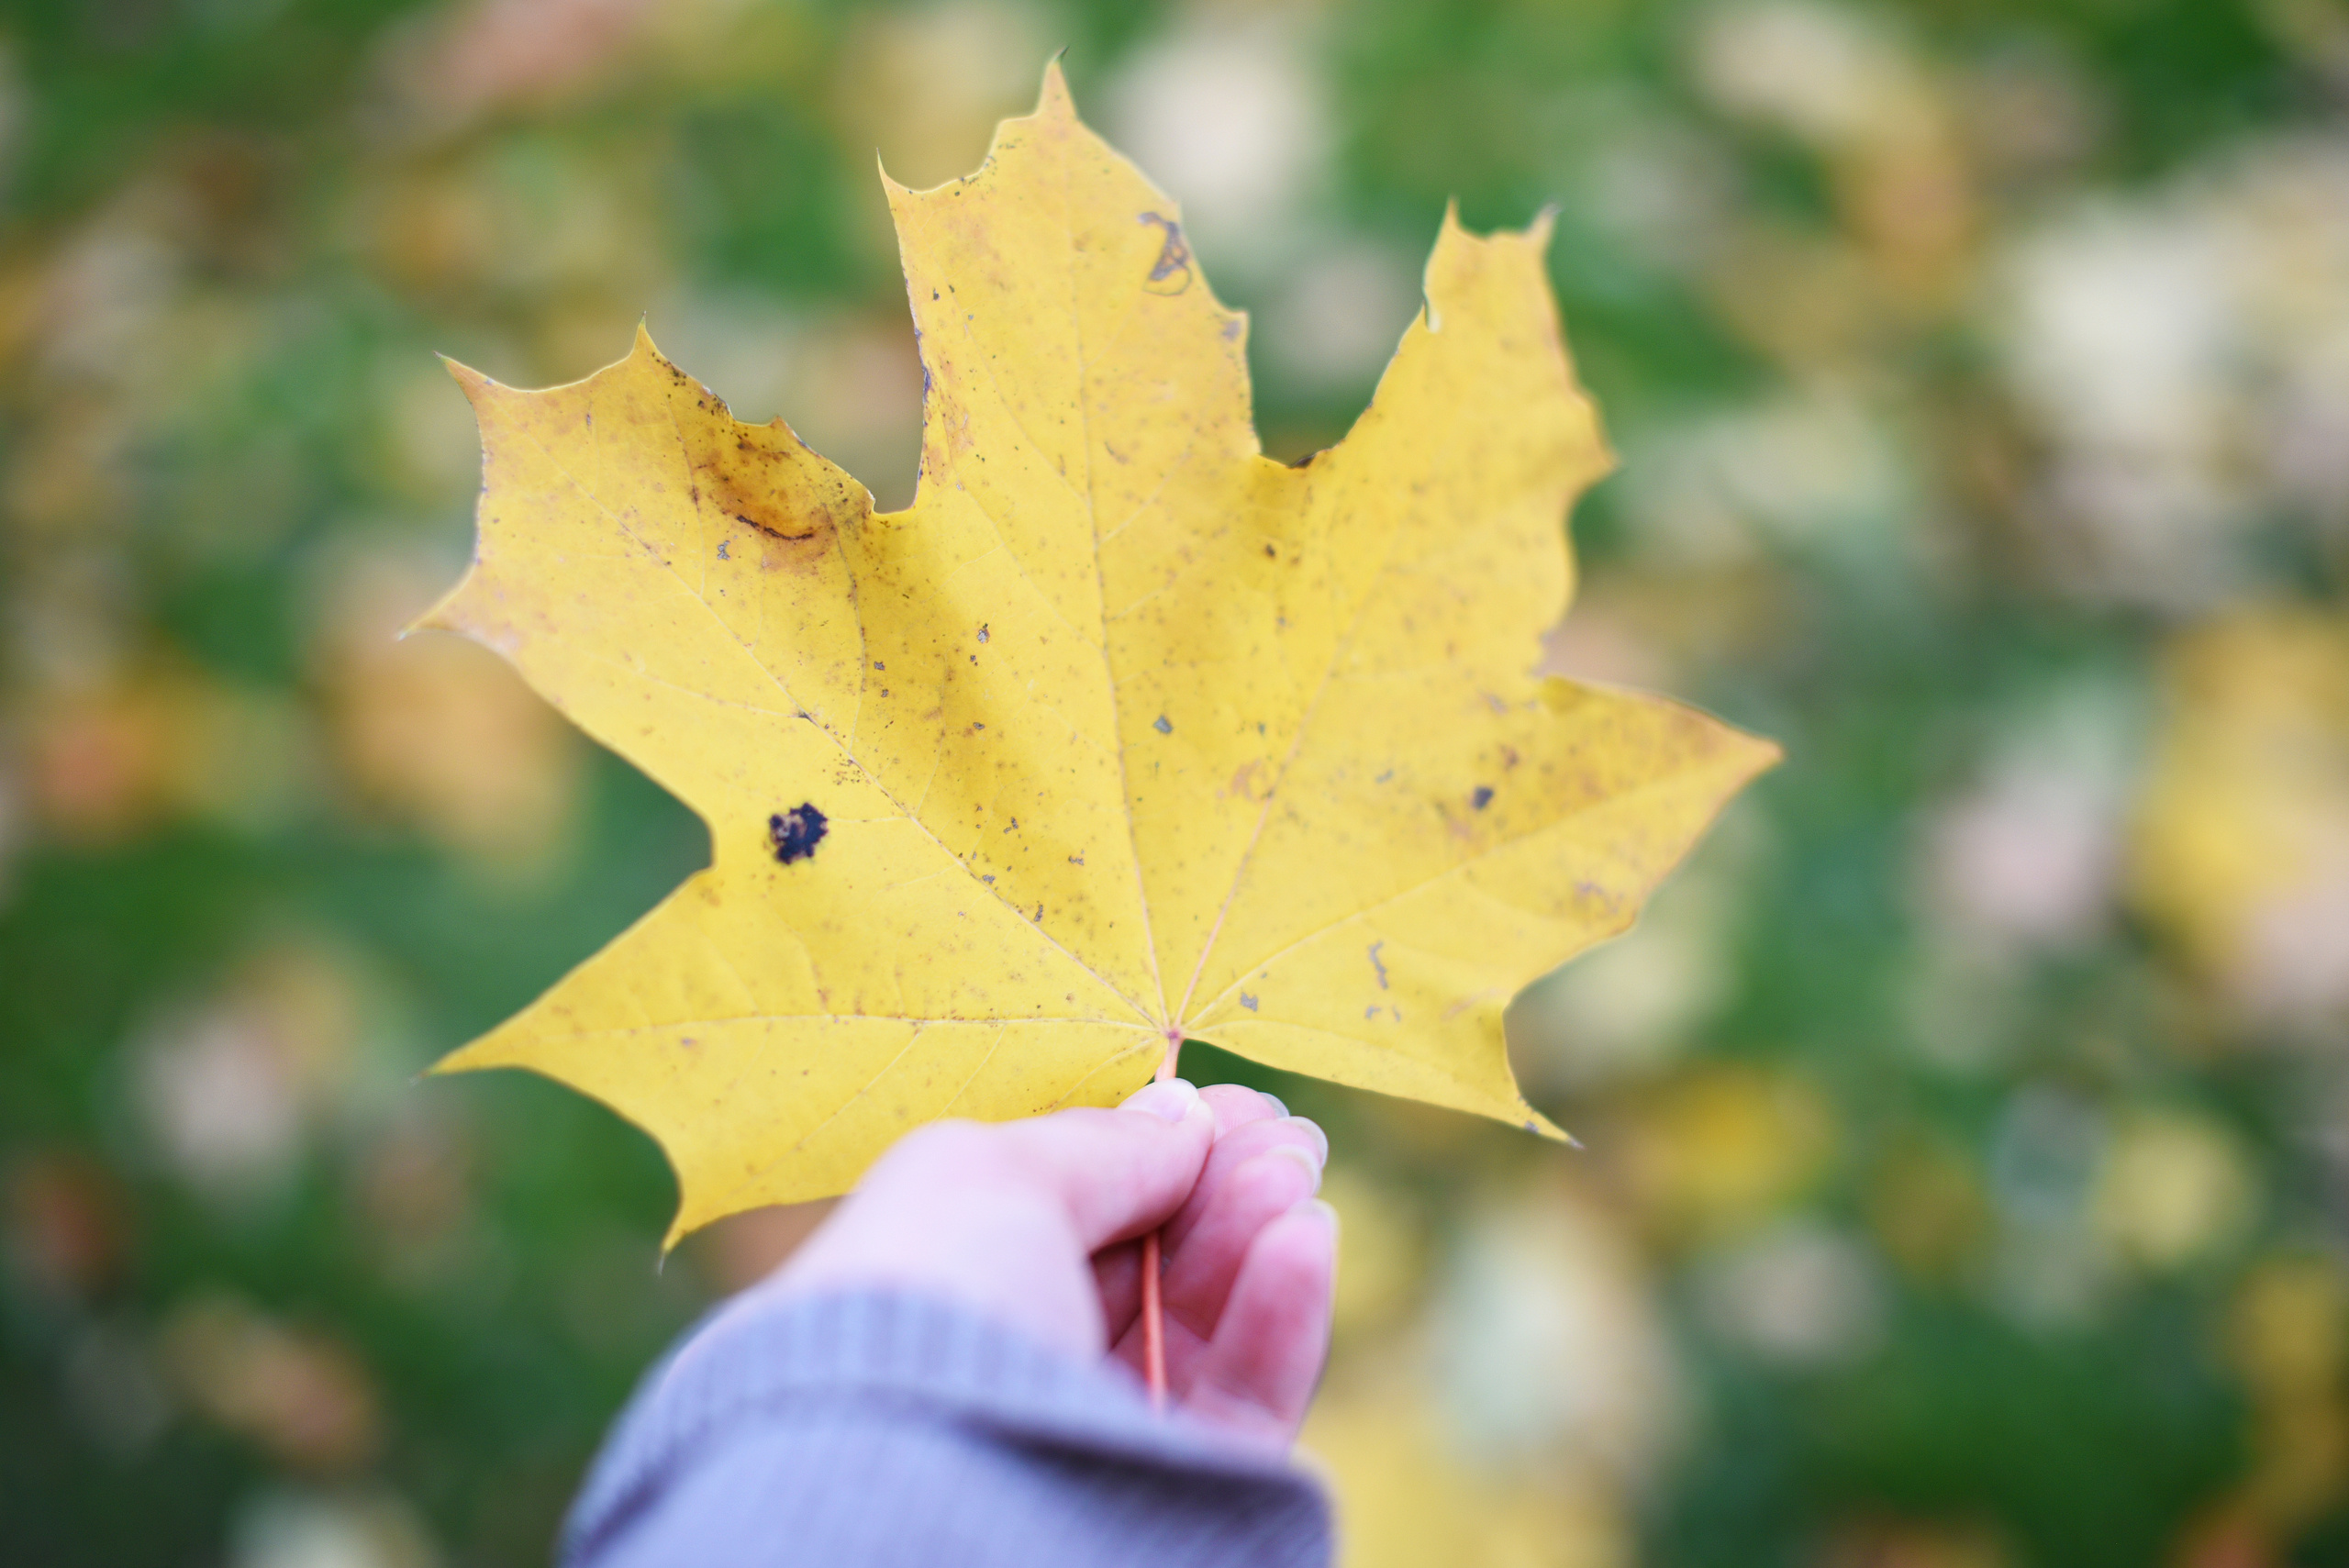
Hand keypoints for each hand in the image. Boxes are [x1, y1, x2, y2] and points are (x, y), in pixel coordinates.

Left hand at [757, 1079, 1335, 1452]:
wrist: (929, 1495)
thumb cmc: (927, 1314)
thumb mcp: (983, 1178)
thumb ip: (1097, 1144)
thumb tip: (1182, 1115)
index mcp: (951, 1297)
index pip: (1072, 1221)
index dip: (1152, 1154)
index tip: (1223, 1101)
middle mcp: (1022, 1372)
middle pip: (1152, 1269)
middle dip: (1222, 1186)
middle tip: (1283, 1128)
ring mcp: (1099, 1438)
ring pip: (1207, 1330)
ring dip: (1259, 1234)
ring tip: (1295, 1167)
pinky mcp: (1175, 1501)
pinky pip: (1246, 1404)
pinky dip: (1285, 1317)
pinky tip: (1305, 1237)